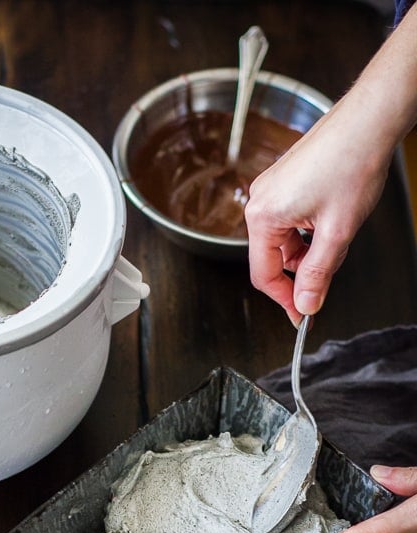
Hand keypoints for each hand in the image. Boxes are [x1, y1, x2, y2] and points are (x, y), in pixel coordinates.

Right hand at [244, 3, 416, 322]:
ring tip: (338, 235)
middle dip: (300, 271)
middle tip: (329, 275)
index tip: (301, 315)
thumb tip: (306, 303)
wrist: (369, 120)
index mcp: (263, 216)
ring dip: (308, 250)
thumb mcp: (337, 232)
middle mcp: (260, 201)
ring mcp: (271, 189)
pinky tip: (332, 220)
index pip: (264, 275)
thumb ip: (318, 274)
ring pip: (283, 240)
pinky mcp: (284, 181)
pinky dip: (309, 230)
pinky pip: (289, 220)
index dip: (284, 300)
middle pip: (272, 258)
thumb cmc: (352, 163)